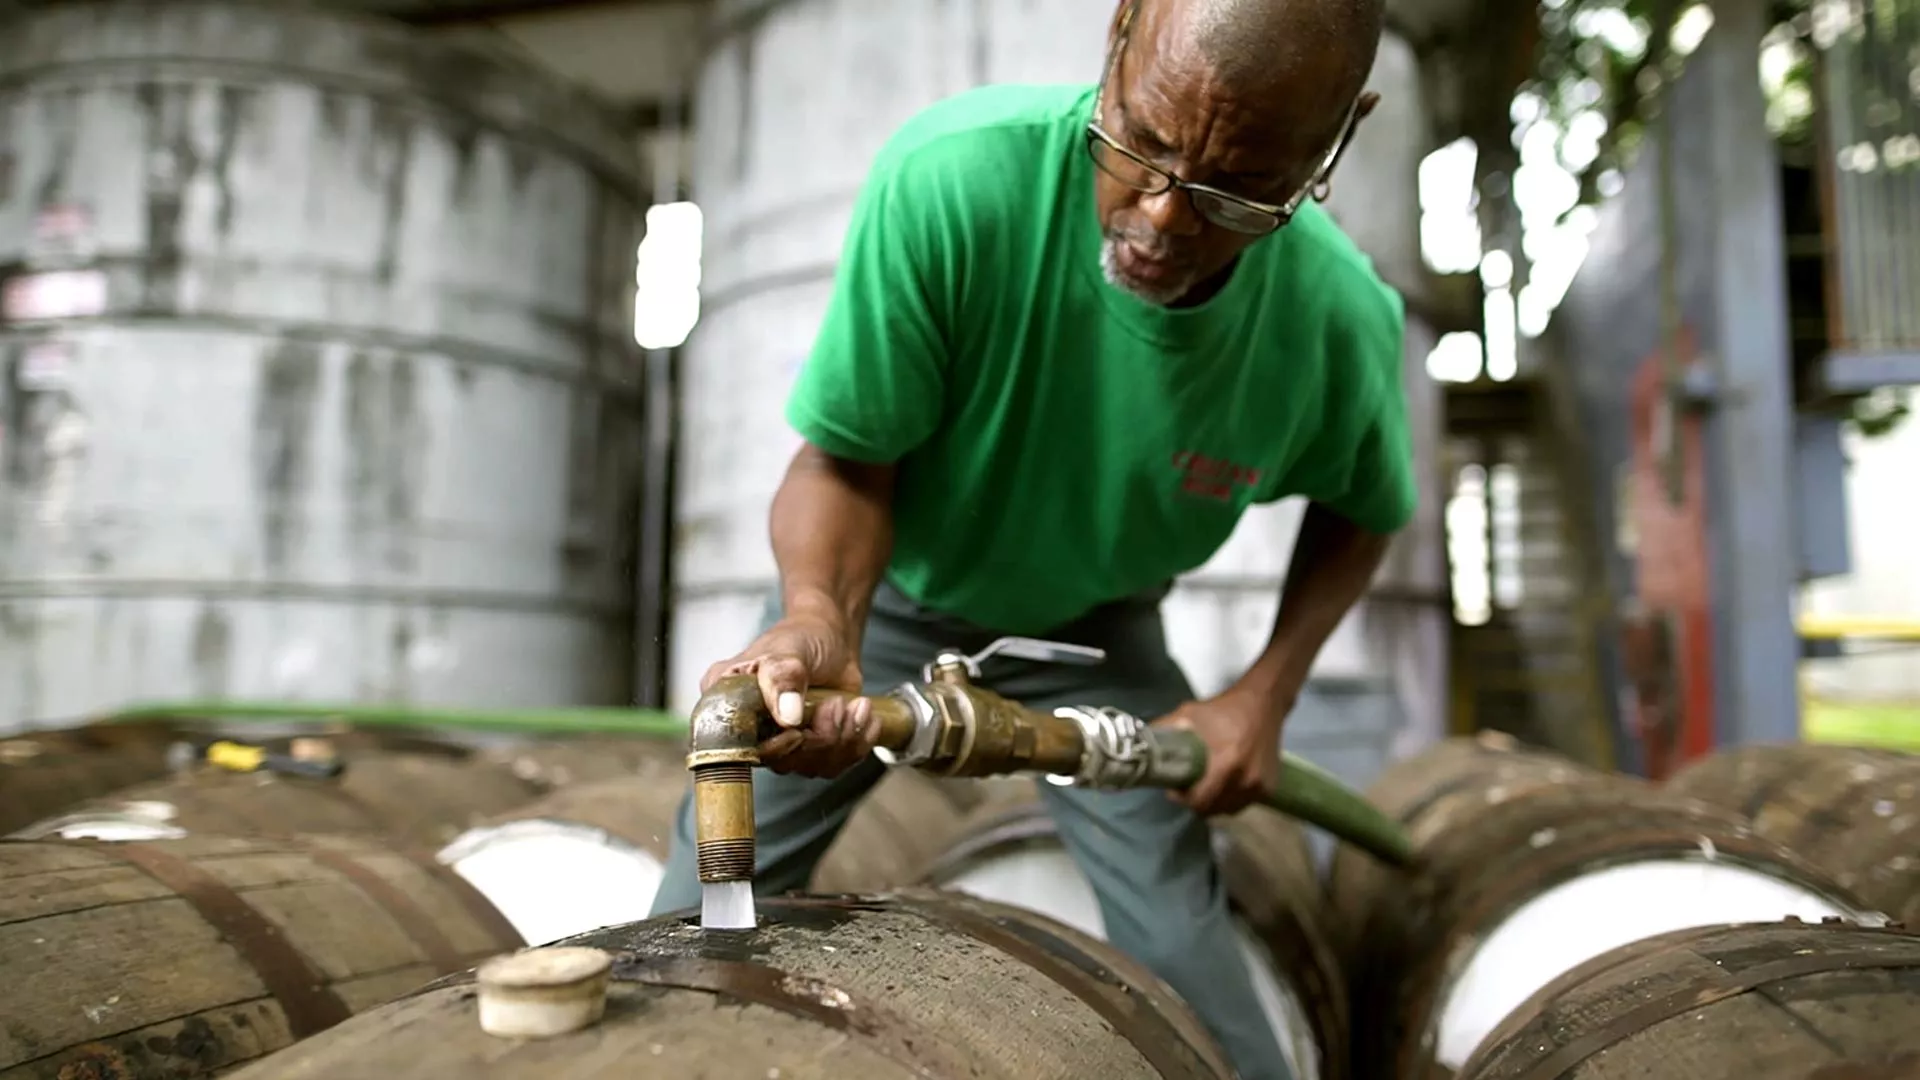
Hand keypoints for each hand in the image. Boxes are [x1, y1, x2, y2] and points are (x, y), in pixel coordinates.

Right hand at [700, 614, 878, 777]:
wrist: (832, 636)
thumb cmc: (801, 636)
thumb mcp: (788, 651)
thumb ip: (784, 678)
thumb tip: (788, 718)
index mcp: (727, 703)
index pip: (739, 747)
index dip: (773, 749)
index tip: (797, 734)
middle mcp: (751, 728)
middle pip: (783, 762)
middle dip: (819, 737)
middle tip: (836, 704)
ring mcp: (783, 741)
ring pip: (813, 766)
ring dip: (843, 737)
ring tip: (854, 705)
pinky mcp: (812, 747)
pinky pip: (835, 764)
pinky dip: (857, 742)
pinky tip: (864, 716)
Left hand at [1152, 685, 1287, 816]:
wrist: (1263, 703)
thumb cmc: (1223, 709)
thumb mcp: (1188, 714)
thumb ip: (1164, 731)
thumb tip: (1139, 746)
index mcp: (1227, 764)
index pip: (1200, 801)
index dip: (1183, 799)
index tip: (1175, 788)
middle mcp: (1246, 780)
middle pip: (1212, 810)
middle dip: (1196, 802)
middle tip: (1188, 788)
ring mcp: (1260, 786)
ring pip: (1228, 810)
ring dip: (1214, 802)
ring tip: (1206, 786)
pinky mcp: (1270, 788)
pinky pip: (1243, 804)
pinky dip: (1231, 799)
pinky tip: (1224, 784)